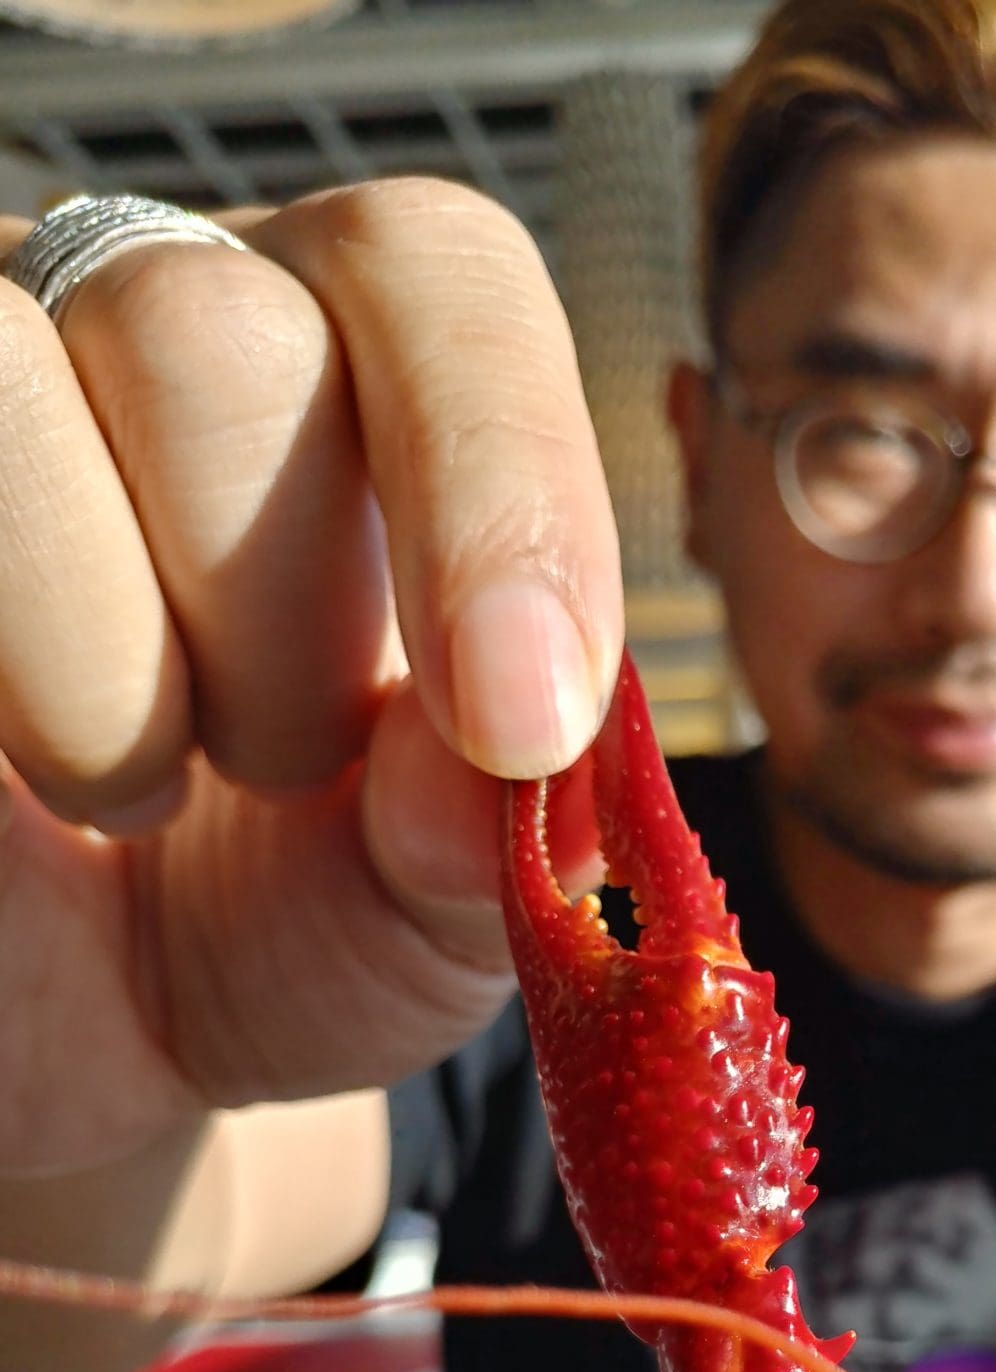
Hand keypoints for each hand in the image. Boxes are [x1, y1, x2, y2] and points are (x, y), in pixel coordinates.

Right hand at [0, 179, 622, 1177]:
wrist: (84, 1049)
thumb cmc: (282, 932)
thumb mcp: (428, 918)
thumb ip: (486, 833)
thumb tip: (500, 758)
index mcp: (357, 383)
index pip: (431, 274)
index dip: (498, 480)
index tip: (520, 721)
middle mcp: (145, 328)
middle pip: (210, 321)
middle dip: (272, 611)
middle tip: (279, 774)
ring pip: (3, 372)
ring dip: (104, 660)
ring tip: (134, 799)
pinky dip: (3, 694)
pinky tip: (19, 789)